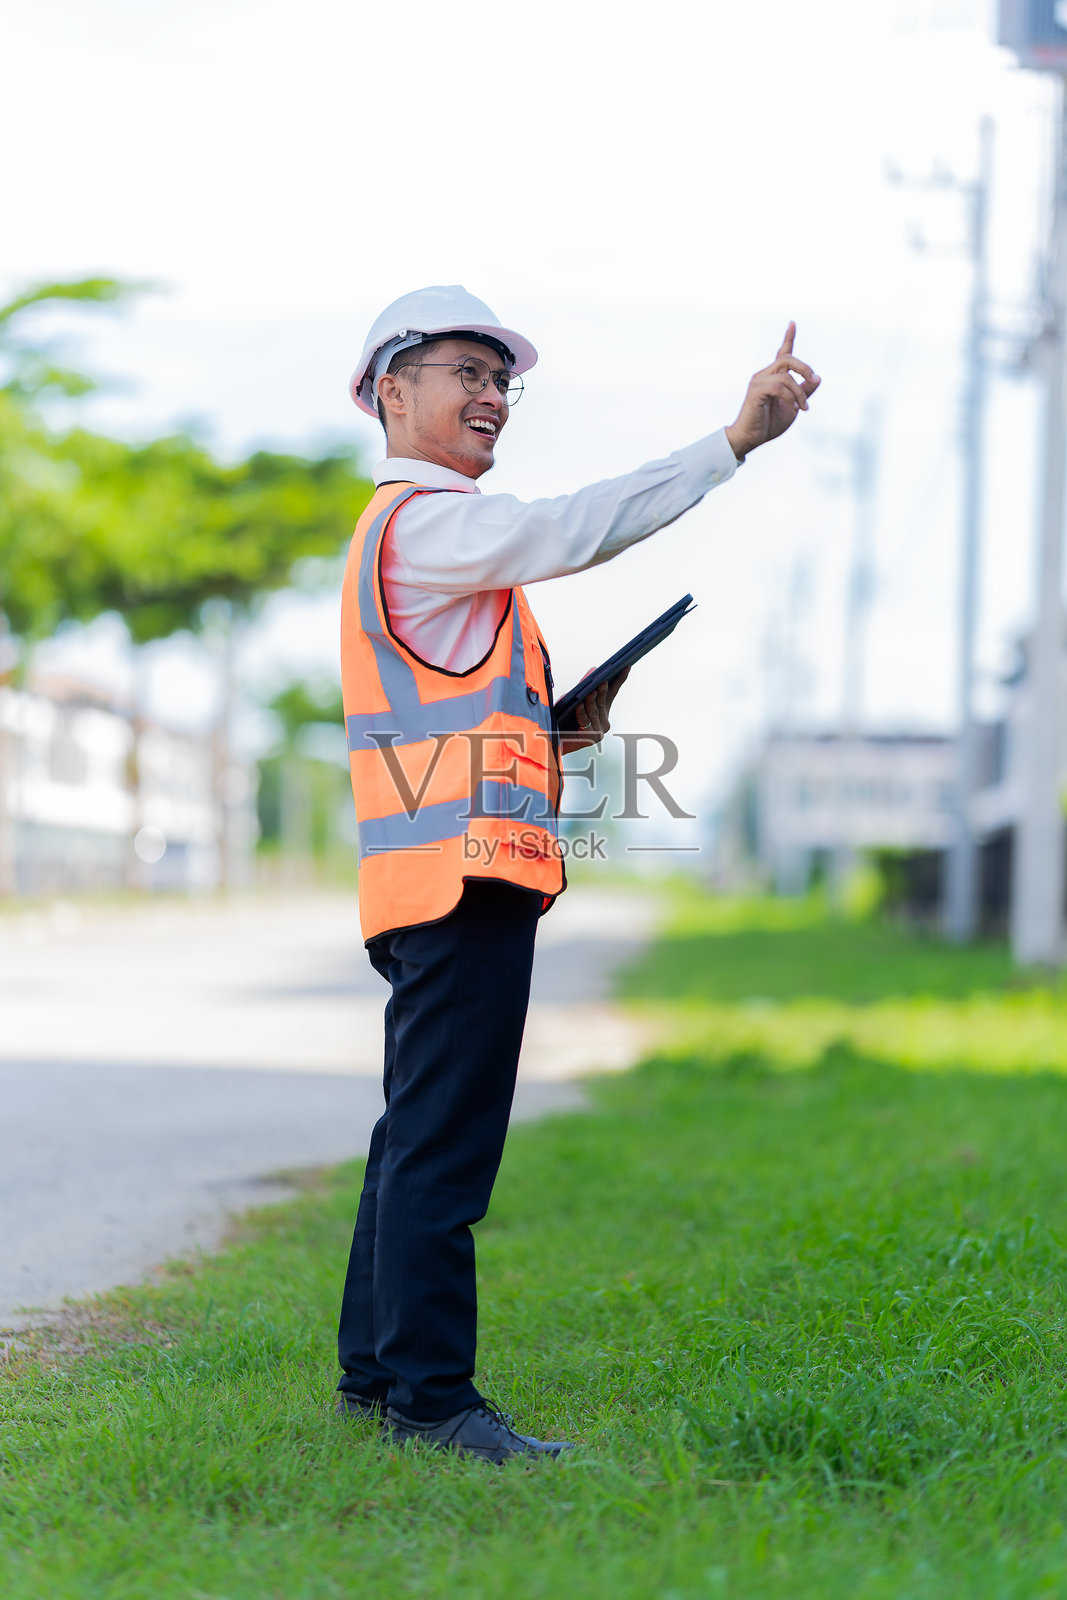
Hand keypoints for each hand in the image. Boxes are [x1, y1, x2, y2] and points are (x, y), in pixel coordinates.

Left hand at [559, 668, 628, 754]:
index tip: (626, 666)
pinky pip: (586, 722)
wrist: (552, 739)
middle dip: (603, 690)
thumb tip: (594, 670)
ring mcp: (599, 730)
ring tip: (591, 691)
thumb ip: (584, 686)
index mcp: (602, 710)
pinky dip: (581, 713)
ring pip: (595, 711)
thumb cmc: (561, 717)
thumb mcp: (573, 698)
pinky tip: (578, 706)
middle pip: (603, 701)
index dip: (619, 679)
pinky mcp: (592, 738)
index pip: (612, 691)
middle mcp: (603, 720)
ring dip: (592, 700)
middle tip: (603, 680)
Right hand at [724, 322, 819, 461]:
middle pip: (787, 358)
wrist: (751, 439)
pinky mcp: (755, 391)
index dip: (788, 338)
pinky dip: (791, 397)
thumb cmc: (769, 424)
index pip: (782, 353)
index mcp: (772, 377)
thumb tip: (817, 379)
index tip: (793, 323)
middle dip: (805, 368)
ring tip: (803, 408)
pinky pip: (779, 386)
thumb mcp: (794, 406)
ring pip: (786, 375)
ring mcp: (758, 381)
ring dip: (800, 392)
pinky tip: (793, 407)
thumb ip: (804, 392)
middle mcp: (764, 375)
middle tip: (814, 381)